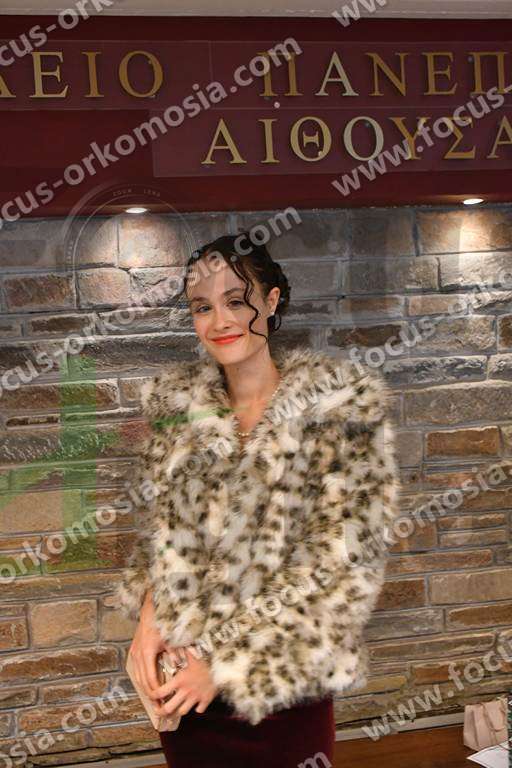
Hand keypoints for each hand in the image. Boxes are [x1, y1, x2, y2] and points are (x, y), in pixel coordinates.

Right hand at [127, 590, 175, 704]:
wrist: (150, 610)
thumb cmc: (162, 623)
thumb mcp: (171, 638)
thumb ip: (176, 652)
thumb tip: (180, 666)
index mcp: (148, 652)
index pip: (150, 678)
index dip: (156, 691)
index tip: (161, 699)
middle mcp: (139, 654)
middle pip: (142, 680)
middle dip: (150, 694)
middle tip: (158, 704)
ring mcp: (134, 652)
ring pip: (137, 676)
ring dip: (145, 688)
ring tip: (153, 698)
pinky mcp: (134, 650)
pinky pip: (136, 670)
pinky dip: (141, 679)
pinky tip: (147, 685)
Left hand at [148, 646, 217, 716]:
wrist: (223, 665)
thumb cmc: (206, 657)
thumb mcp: (190, 652)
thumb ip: (179, 649)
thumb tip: (170, 640)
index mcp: (180, 680)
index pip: (160, 692)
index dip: (153, 695)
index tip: (151, 695)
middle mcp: (186, 691)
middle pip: (169, 708)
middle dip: (161, 711)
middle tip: (159, 711)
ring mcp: (196, 697)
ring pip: (182, 712)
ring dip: (178, 710)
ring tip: (176, 707)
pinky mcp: (206, 700)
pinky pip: (199, 710)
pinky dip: (196, 708)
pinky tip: (195, 703)